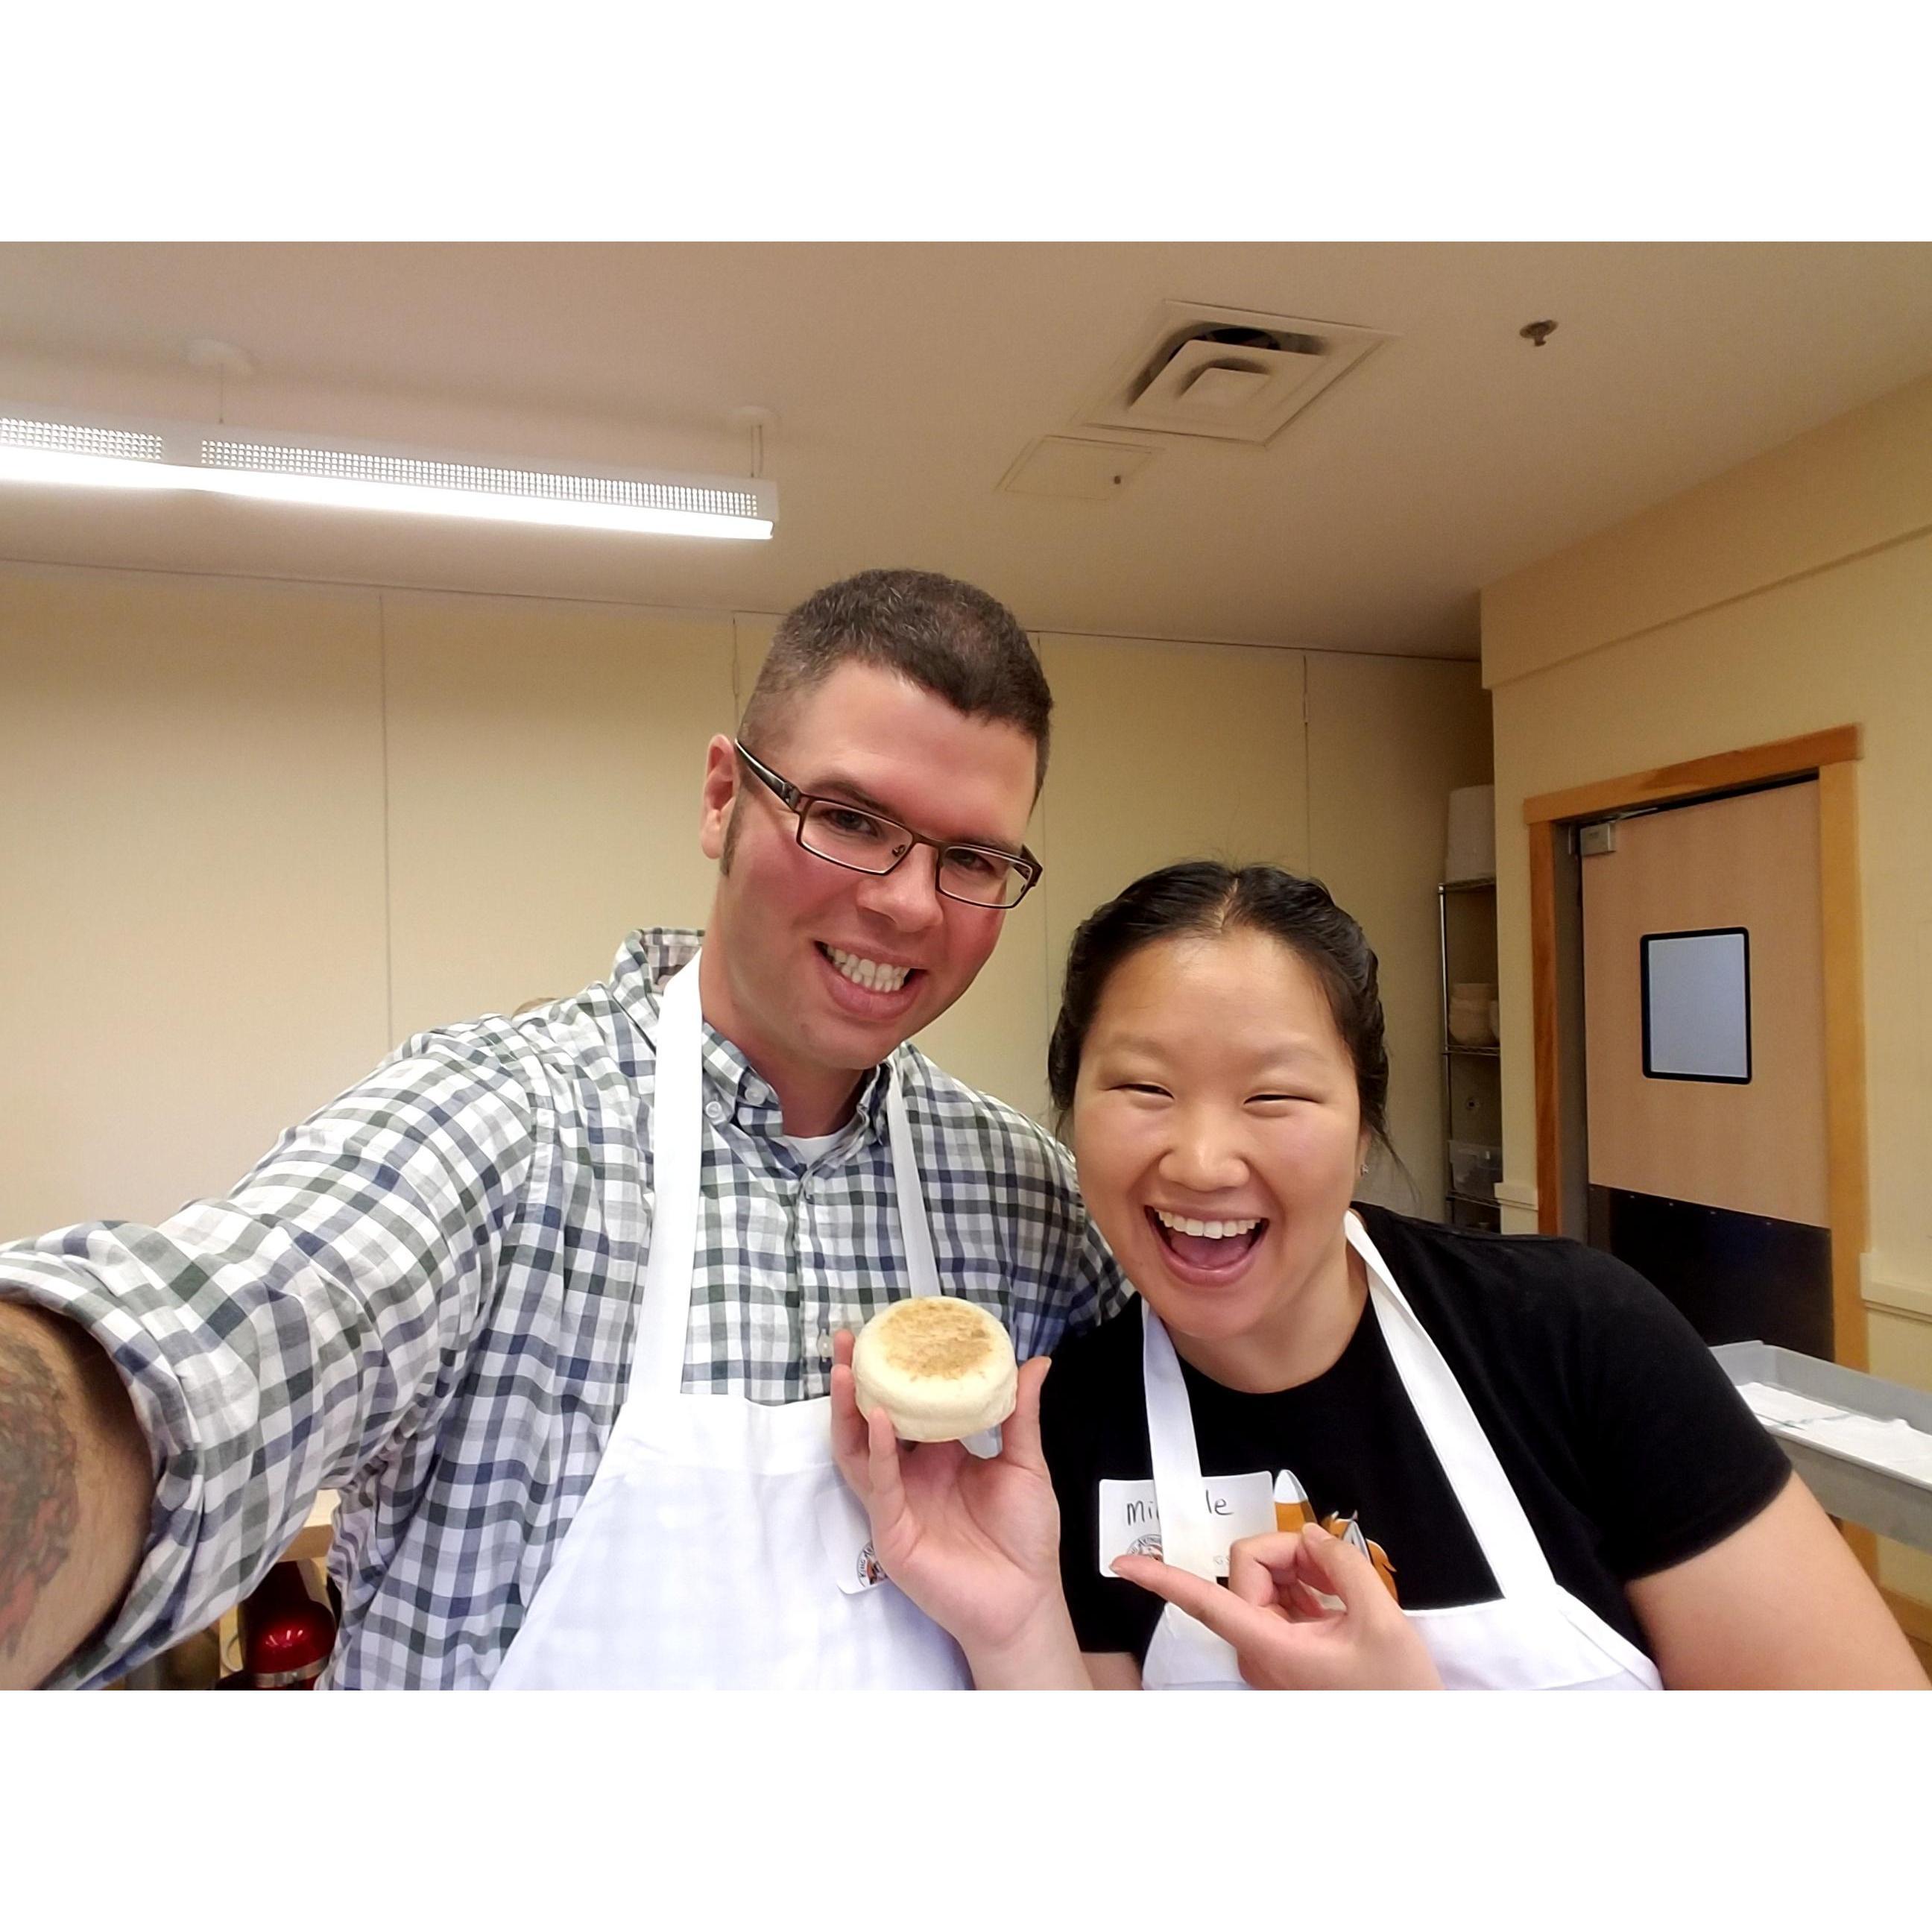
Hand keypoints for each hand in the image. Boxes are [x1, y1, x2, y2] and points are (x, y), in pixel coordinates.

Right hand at [829, 1330, 1066, 1669]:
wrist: (1025, 1600)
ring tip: (846, 1370)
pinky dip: (876, 1451)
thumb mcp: (1025, 1464)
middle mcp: (911, 1474)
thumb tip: (1037, 1361)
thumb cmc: (1026, 1536)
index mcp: (941, 1456)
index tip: (894, 1331)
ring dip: (849, 1410)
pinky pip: (878, 1485)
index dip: (900, 1372)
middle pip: (872, 1420)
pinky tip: (878, 1418)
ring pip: (859, 1449)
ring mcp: (896, 1501)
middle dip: (858, 1381)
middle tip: (849, 1339)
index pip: (911, 1405)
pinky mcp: (892, 1530)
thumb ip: (1021, 1414)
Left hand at [1112, 1522, 1443, 1689]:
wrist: (1414, 1734)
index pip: (1202, 1603)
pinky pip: (1281, 1599)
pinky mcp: (1284, 1651)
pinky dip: (1307, 1587)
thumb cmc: (1395, 1688)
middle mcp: (1257, 1648)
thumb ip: (1341, 1563)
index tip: (1122, 1562)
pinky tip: (1338, 1601)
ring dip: (1301, 1570)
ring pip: (1265, 1581)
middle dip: (1289, 1554)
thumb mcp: (1381, 1618)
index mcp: (1268, 1646)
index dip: (1159, 1579)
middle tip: (1335, 1569)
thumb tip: (1311, 1534)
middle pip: (1248, 1570)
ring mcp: (1269, 1651)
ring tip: (1344, 1591)